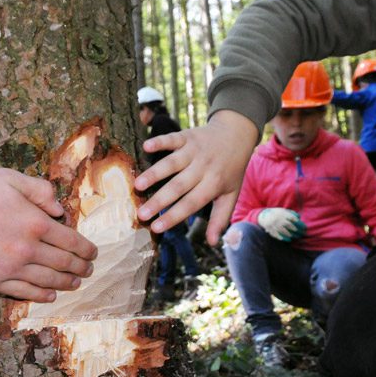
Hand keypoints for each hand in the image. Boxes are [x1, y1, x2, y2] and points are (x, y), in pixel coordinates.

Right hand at [0, 169, 97, 301]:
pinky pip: (22, 292)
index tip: (93, 253)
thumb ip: (39, 191)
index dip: (86, 249)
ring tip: (75, 284)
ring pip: (47, 282)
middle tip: (89, 270)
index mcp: (34, 223)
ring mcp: (8, 269)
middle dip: (80, 268)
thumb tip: (58, 209)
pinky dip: (40, 296)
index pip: (70, 241)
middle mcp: (26, 249)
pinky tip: (49, 296)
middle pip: (63, 264)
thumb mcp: (9, 178)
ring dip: (66, 284)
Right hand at [134, 111, 257, 244]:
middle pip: (178, 186)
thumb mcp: (231, 194)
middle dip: (159, 201)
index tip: (156, 228)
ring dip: (154, 174)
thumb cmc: (232, 169)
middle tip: (141, 214)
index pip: (191, 204)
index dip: (173, 216)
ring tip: (138, 186)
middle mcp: (203, 168)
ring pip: (171, 164)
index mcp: (213, 184)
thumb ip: (220, 218)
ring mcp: (194, 151)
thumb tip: (212, 242)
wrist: (237, 133)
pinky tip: (145, 147)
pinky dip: (159, 142)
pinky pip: (172, 139)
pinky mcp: (187, 137)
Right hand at [257, 208, 306, 240]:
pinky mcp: (270, 229)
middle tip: (296, 230)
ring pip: (282, 230)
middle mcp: (278, 219)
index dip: (295, 220)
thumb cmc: (276, 213)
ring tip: (291, 236)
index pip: (290, 217)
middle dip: (292, 228)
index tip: (299, 223)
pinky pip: (275, 234)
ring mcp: (274, 224)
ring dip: (287, 233)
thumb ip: (290, 213)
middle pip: (287, 224)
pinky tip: (284, 239)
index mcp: (282, 214)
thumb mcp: (282, 210)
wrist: (264, 215)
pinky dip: (280, 237)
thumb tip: (298, 217)